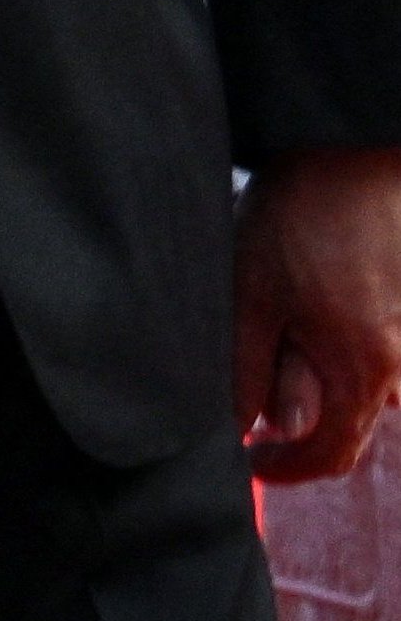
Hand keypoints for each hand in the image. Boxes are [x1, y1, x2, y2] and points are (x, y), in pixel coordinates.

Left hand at [246, 151, 400, 485]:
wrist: (368, 151)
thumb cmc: (311, 216)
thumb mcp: (253, 294)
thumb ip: (248, 369)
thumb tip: (245, 427)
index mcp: (365, 369)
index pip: (331, 455)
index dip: (288, 469)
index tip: (254, 461)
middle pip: (345, 411)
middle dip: (298, 389)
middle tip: (266, 333)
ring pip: (359, 376)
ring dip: (320, 355)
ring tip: (291, 290)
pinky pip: (375, 345)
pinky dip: (341, 332)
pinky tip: (318, 283)